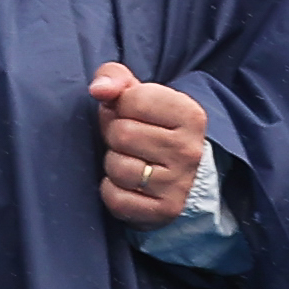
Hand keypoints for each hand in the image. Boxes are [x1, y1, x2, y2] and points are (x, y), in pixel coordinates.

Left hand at [91, 66, 209, 225]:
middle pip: (122, 134)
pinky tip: (128, 185)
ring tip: (130, 162)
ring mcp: (180, 182)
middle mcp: (190, 148)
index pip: (133, 98)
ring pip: (117, 167)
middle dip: (114, 137)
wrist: (183, 179)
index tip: (132, 115)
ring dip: (112, 165)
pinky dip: (112, 191)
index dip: (120, 107)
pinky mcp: (165, 210)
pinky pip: (115, 197)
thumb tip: (98, 88)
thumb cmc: (153, 129)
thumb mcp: (140, 96)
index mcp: (190, 113)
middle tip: (128, 143)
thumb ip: (116, 79)